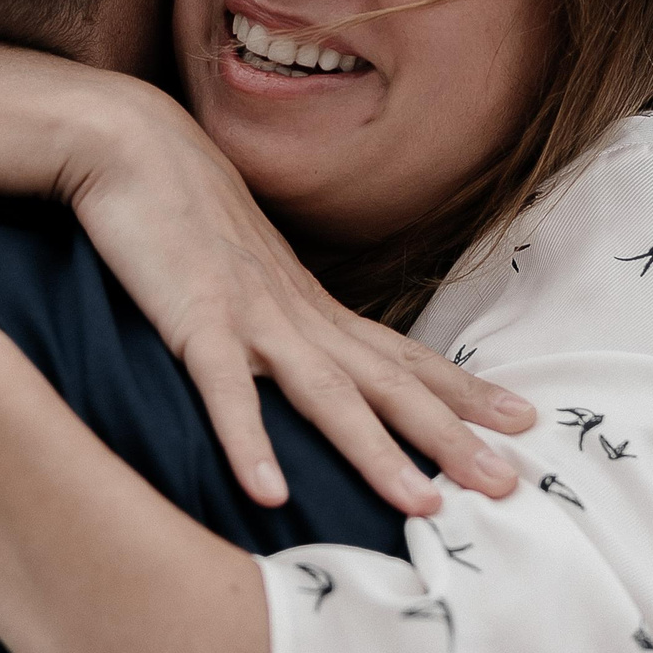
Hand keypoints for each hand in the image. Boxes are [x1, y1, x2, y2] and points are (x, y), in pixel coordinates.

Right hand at [61, 98, 527, 515]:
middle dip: (452, 438)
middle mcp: (298, 312)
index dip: (462, 391)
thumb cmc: (180, 208)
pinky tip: (270, 494)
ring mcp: (251, 316)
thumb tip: (298, 350)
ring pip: (328, 395)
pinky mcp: (194, 319)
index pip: (401, 355)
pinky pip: (226, 391)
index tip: (523, 421)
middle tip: (510, 484)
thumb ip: (273, 313)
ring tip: (424, 509)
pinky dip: (249, 442)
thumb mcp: (243, 269)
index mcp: (310, 304)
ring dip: (378, 454)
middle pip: (388, 384)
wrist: (129, 143)